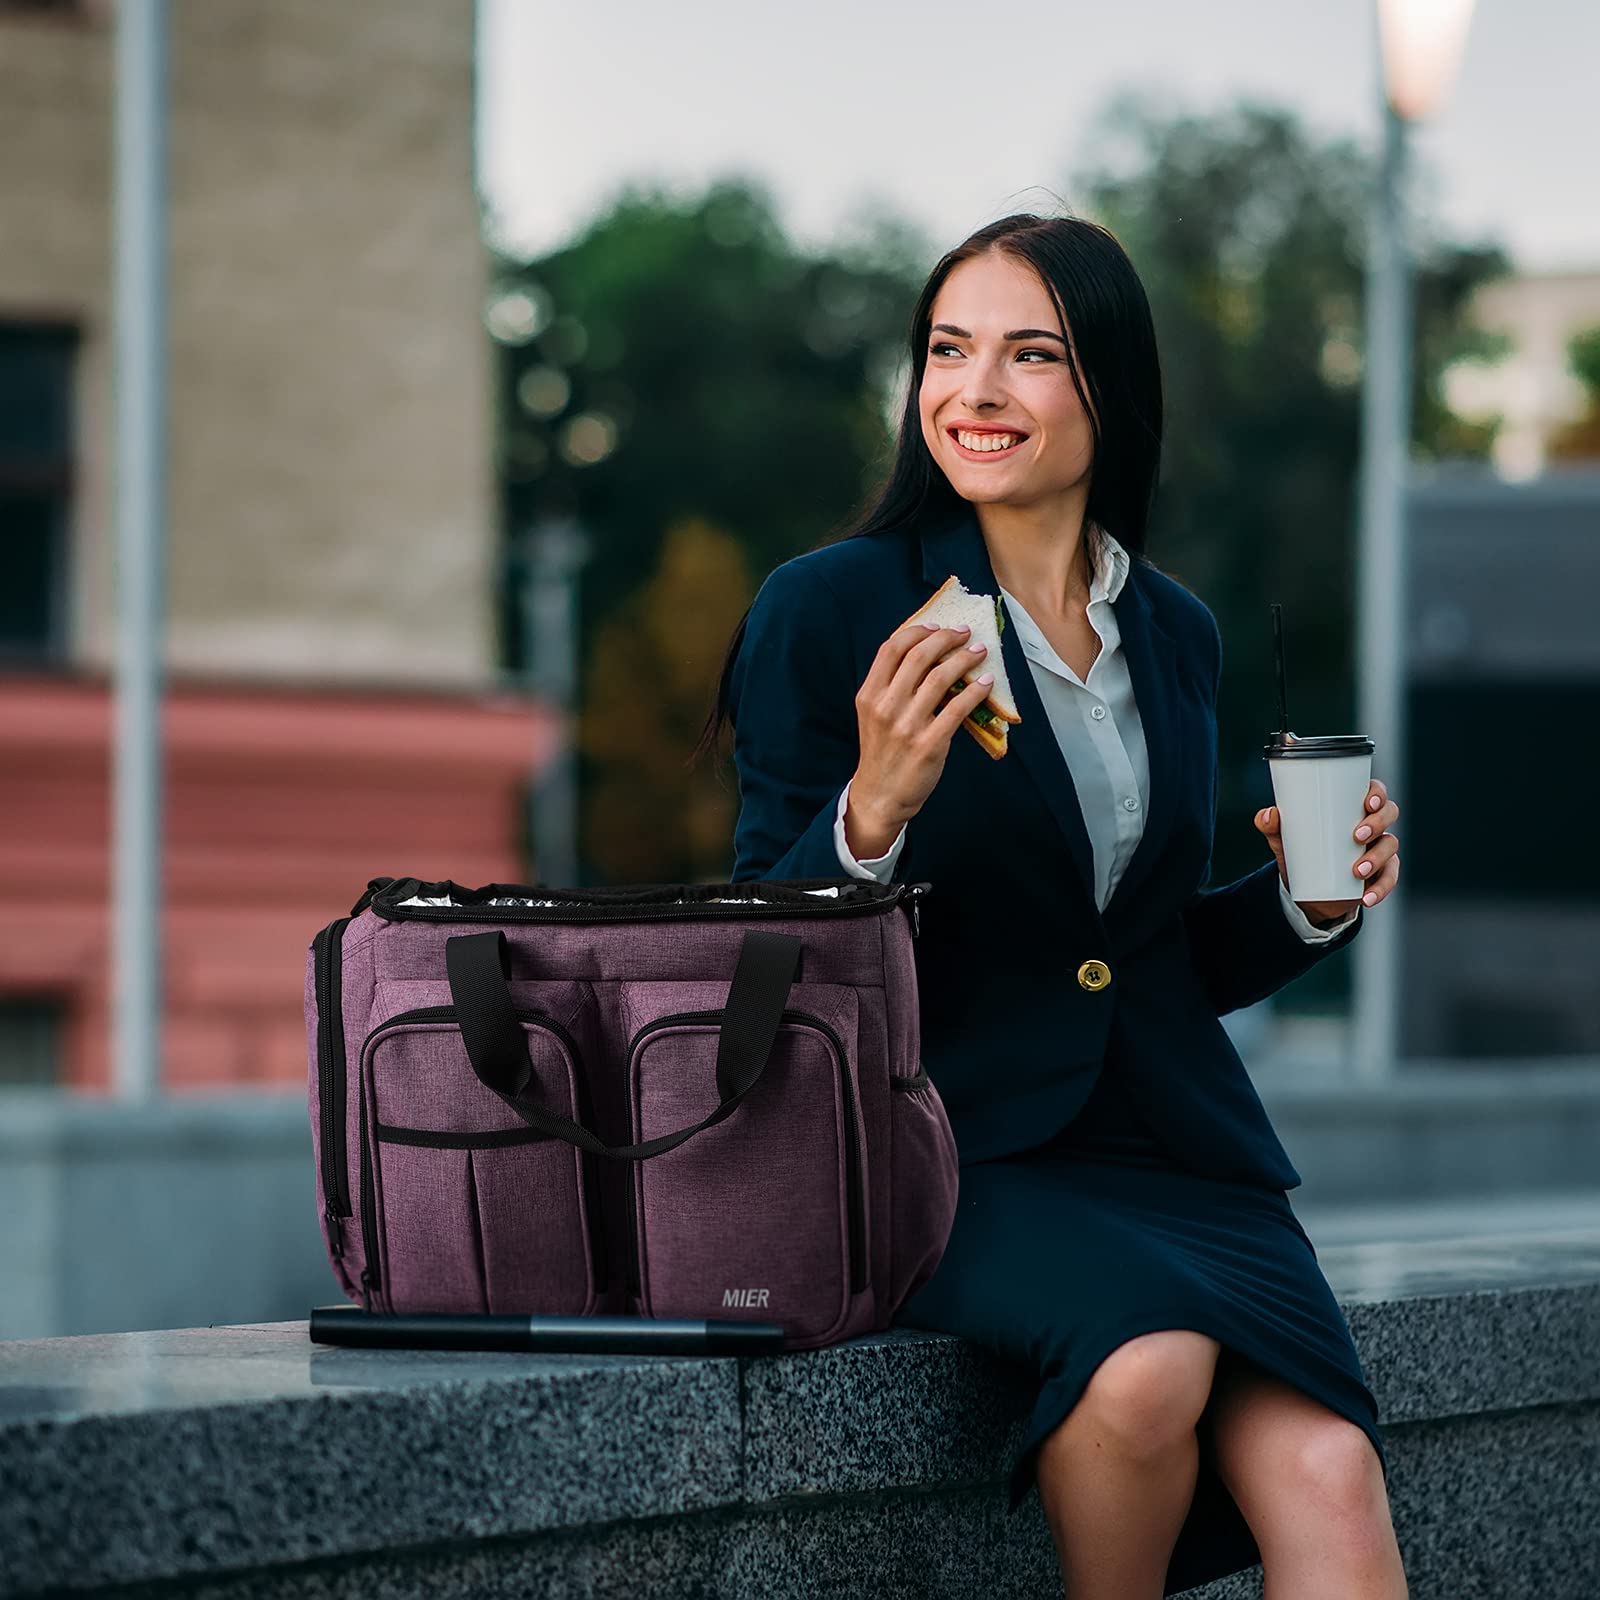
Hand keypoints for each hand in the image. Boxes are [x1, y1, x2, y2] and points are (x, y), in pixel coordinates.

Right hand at [851, 620, 996, 827]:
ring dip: (965, 659)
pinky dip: (975, 691)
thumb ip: (892, 687)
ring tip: (979, 652)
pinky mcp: (929, 744)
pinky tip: (985, 683)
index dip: (918, 631)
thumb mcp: (874, 715)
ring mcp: (907, 726)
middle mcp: (885, 706)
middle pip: (919, 656)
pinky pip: (957, 708)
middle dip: (947, 638)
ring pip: (941, 677)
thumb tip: (929, 654)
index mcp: (869, 695)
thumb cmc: (882, 751)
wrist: (880, 795)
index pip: (891, 648)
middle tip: (965, 633)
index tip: (938, 626)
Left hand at [1254, 777, 1399, 926]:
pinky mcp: (1381, 873)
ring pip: (1390, 845)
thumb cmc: (1302, 853)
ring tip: (1357, 871)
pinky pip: (1389, 878)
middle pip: (1389, 813)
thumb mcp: (1285, 841)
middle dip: (1378, 823)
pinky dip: (1381, 888)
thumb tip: (1269, 815)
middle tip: (1357, 835)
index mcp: (1352, 807)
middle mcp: (1372, 824)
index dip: (1377, 793)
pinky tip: (1367, 897)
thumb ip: (1272, 827)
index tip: (1367, 802)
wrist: (1308, 891)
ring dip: (1377, 857)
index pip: (1374, 791)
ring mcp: (1379, 848)